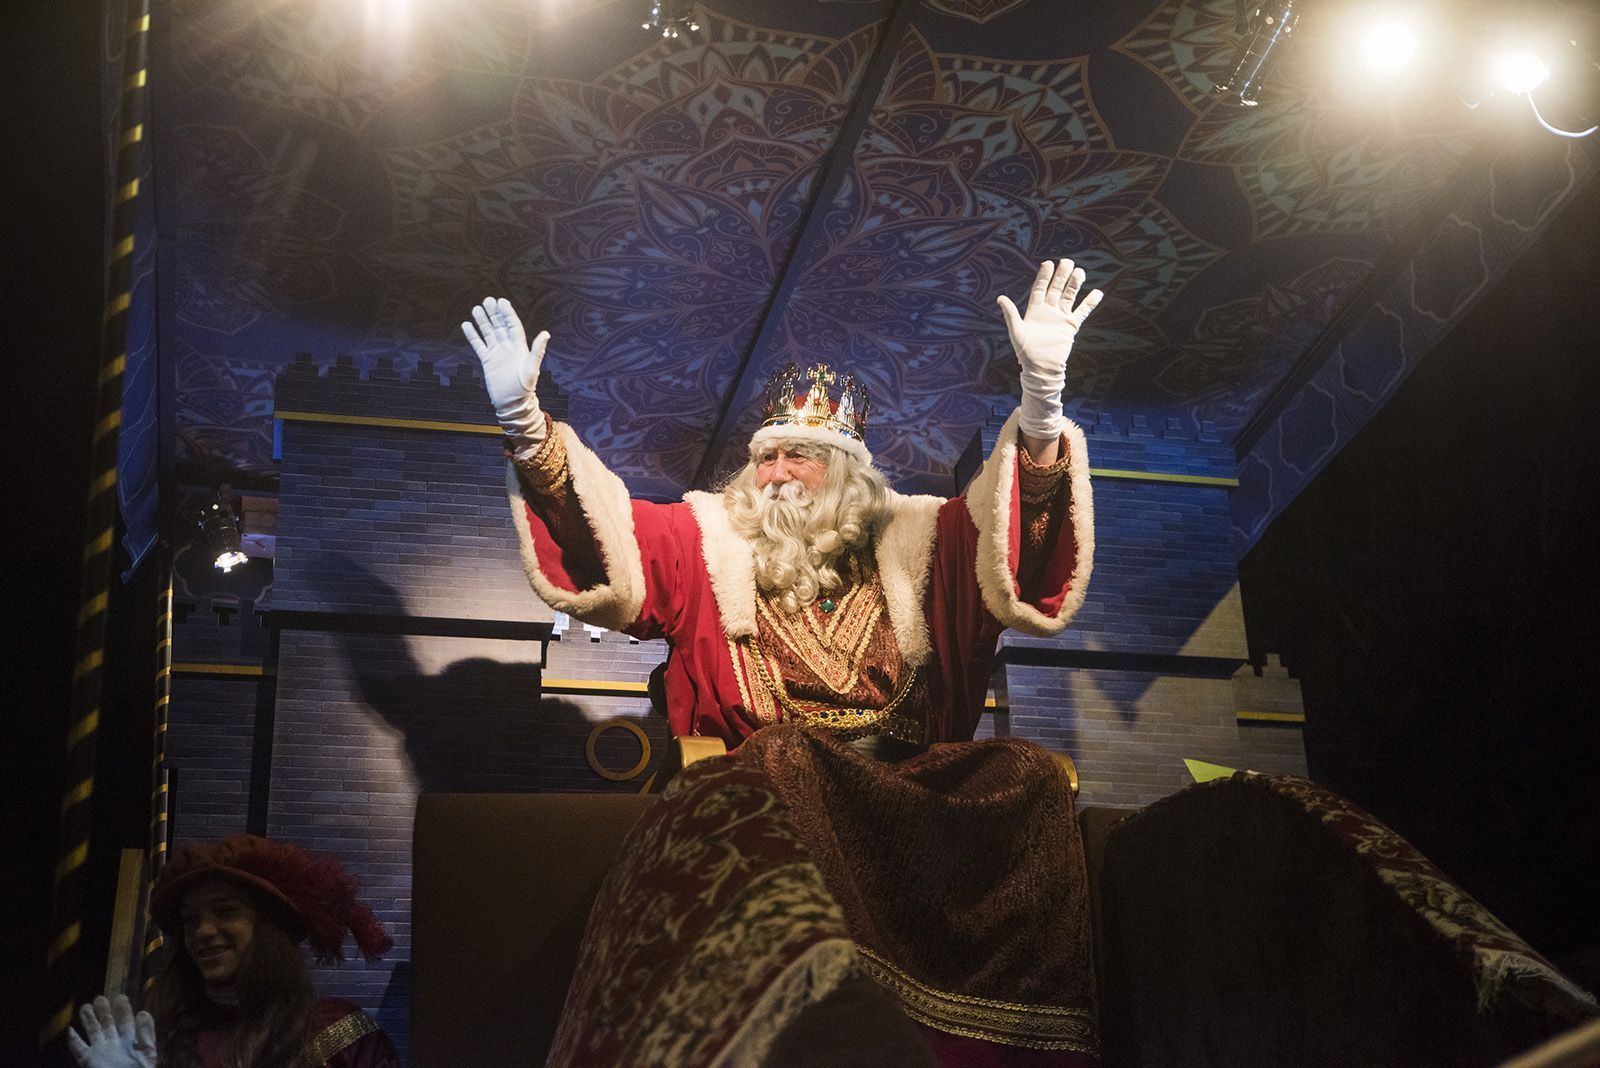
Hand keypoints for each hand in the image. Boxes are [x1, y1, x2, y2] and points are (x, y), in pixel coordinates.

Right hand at [66, 995, 156, 1067]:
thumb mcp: (147, 1052)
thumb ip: (146, 1032)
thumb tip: (143, 1012)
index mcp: (130, 1044)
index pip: (127, 1023)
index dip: (123, 1010)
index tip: (120, 997)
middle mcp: (114, 1047)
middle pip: (108, 1026)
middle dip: (104, 1012)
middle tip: (99, 998)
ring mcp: (100, 1054)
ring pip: (93, 1033)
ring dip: (89, 1021)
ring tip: (85, 1006)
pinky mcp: (88, 1062)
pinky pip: (79, 1050)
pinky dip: (74, 1041)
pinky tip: (70, 1030)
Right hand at [461, 297, 550, 443]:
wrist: (512, 403)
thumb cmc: (525, 387)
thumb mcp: (532, 368)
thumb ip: (537, 350)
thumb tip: (546, 333)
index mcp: (519, 347)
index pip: (512, 325)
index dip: (507, 313)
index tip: (501, 301)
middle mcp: (508, 347)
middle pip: (500, 326)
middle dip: (494, 313)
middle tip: (487, 300)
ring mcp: (497, 353)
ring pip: (488, 333)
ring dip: (483, 321)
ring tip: (476, 308)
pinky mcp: (487, 361)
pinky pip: (479, 345)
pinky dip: (473, 335)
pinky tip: (467, 325)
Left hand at [996, 259, 1102, 440]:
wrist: (1041, 368)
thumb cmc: (1026, 352)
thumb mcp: (1016, 331)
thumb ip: (1011, 314)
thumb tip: (1000, 298)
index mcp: (1034, 310)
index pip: (1040, 288)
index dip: (1044, 276)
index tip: (1048, 263)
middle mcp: (1048, 311)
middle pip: (1056, 289)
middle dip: (1061, 275)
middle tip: (1067, 261)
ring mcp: (1060, 317)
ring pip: (1069, 296)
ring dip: (1074, 284)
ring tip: (1080, 271)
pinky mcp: (1070, 326)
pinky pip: (1082, 312)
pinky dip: (1089, 303)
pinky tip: (1097, 292)